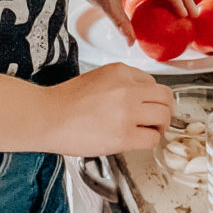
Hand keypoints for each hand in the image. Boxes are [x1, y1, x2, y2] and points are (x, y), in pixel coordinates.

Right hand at [45, 62, 173, 155]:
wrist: (47, 117)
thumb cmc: (65, 101)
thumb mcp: (97, 77)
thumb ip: (121, 83)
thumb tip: (141, 96)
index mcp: (121, 71)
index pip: (152, 82)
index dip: (151, 96)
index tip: (148, 105)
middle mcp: (128, 88)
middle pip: (165, 97)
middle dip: (165, 109)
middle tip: (158, 119)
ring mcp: (127, 112)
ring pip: (163, 117)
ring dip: (161, 126)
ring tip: (151, 131)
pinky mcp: (123, 136)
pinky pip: (152, 139)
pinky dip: (150, 141)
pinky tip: (140, 141)